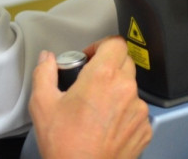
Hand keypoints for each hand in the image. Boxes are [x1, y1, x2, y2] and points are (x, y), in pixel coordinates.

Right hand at [29, 37, 151, 158]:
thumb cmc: (65, 145)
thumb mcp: (43, 104)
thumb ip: (45, 73)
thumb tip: (47, 59)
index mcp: (103, 76)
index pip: (115, 42)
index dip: (101, 45)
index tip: (90, 56)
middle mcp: (126, 89)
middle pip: (124, 61)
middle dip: (108, 66)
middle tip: (90, 80)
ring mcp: (138, 110)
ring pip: (131, 88)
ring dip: (117, 91)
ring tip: (97, 107)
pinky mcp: (144, 128)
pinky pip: (137, 111)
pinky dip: (125, 113)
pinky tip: (106, 124)